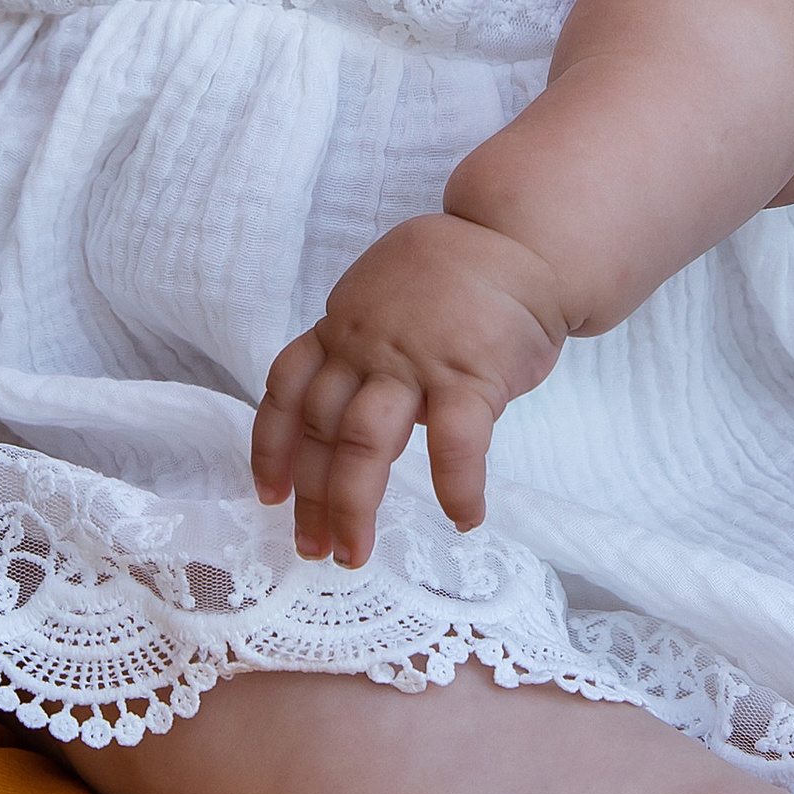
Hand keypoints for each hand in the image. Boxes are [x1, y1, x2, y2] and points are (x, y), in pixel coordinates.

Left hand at [251, 215, 567, 566]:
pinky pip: (456, 443)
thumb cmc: (461, 276)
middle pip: (319, 430)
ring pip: (363, 443)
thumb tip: (360, 419)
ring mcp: (415, 361)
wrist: (524, 240)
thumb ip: (367, 352)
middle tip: (312, 549)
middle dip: (310, 499)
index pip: (286, 390)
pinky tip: (464, 518)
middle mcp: (366, 346)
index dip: (271, 447)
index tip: (268, 495)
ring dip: (352, 506)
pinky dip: (457, 488)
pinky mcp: (470, 374)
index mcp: (342, 327)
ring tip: (354, 553)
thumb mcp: (386, 298)